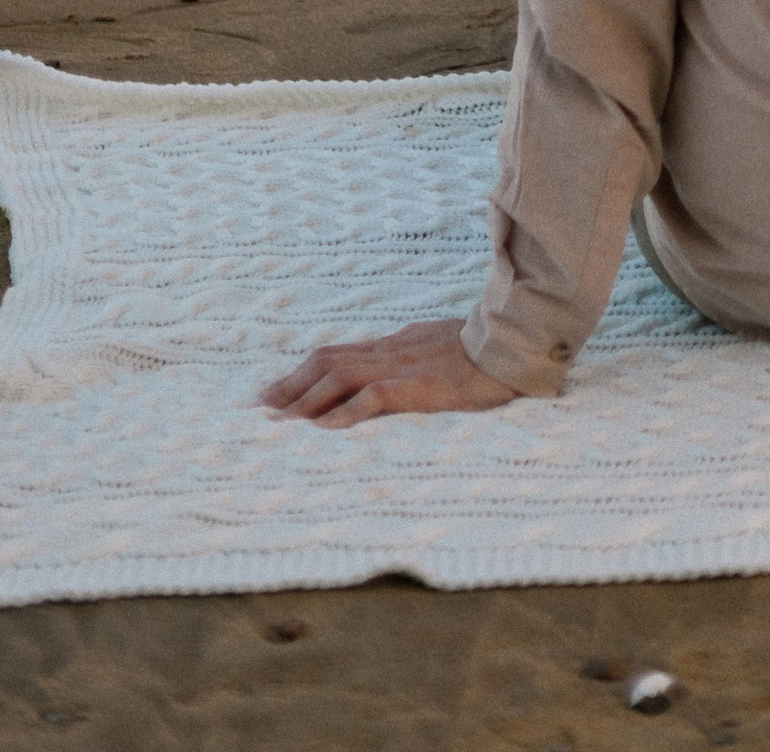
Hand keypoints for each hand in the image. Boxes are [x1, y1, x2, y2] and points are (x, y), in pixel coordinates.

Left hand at [261, 317, 522, 428]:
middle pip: (326, 361)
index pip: (337, 354)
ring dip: (304, 400)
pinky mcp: (417, 385)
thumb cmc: (483, 348)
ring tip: (276, 420)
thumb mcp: (438, 347)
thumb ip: (410, 357)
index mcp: (395, 344)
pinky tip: (323, 428)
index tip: (273, 392)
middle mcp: (390, 351)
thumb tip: (388, 375)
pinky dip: (344, 413)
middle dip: (288, 385)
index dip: (302, 372)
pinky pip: (372, 398)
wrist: (513, 341)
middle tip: (257, 407)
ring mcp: (402, 366)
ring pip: (339, 377)